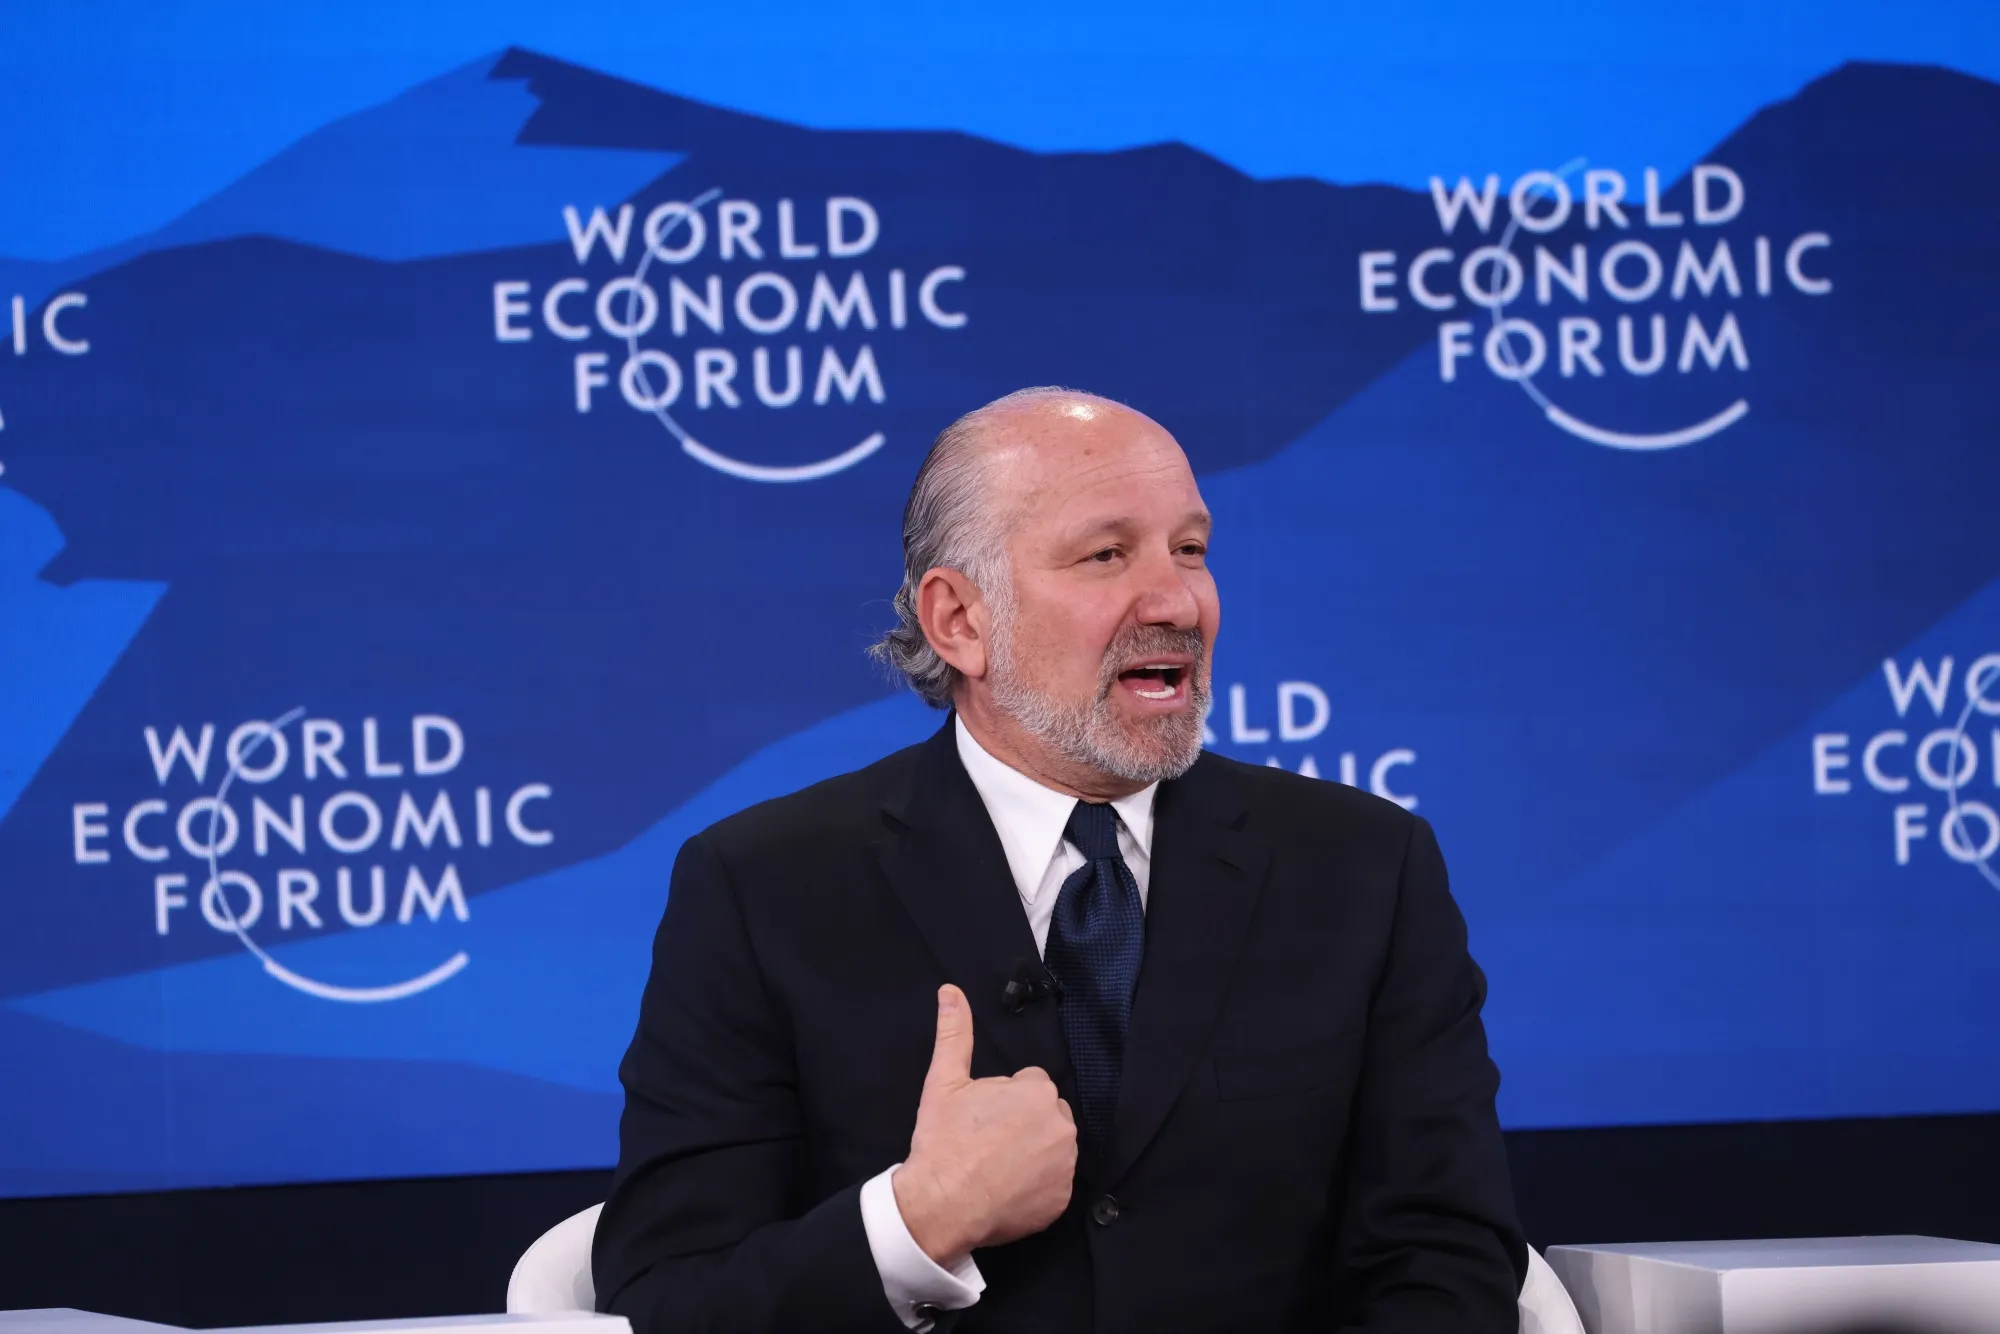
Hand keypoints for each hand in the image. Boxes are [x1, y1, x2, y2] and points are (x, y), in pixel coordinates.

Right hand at [892, 983, 1077, 1264]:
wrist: (940, 1204)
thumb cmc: (943, 1140)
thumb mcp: (944, 1081)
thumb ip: (954, 1033)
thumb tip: (951, 990)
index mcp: (1038, 1092)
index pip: (1030, 1086)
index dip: (1004, 1101)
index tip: (982, 1119)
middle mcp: (1062, 1125)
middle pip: (1046, 1115)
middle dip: (1024, 1124)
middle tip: (988, 1142)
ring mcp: (1065, 1166)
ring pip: (1052, 1148)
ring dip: (1033, 1153)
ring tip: (996, 1167)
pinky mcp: (1062, 1200)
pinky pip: (1054, 1184)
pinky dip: (1037, 1186)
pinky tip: (1007, 1190)